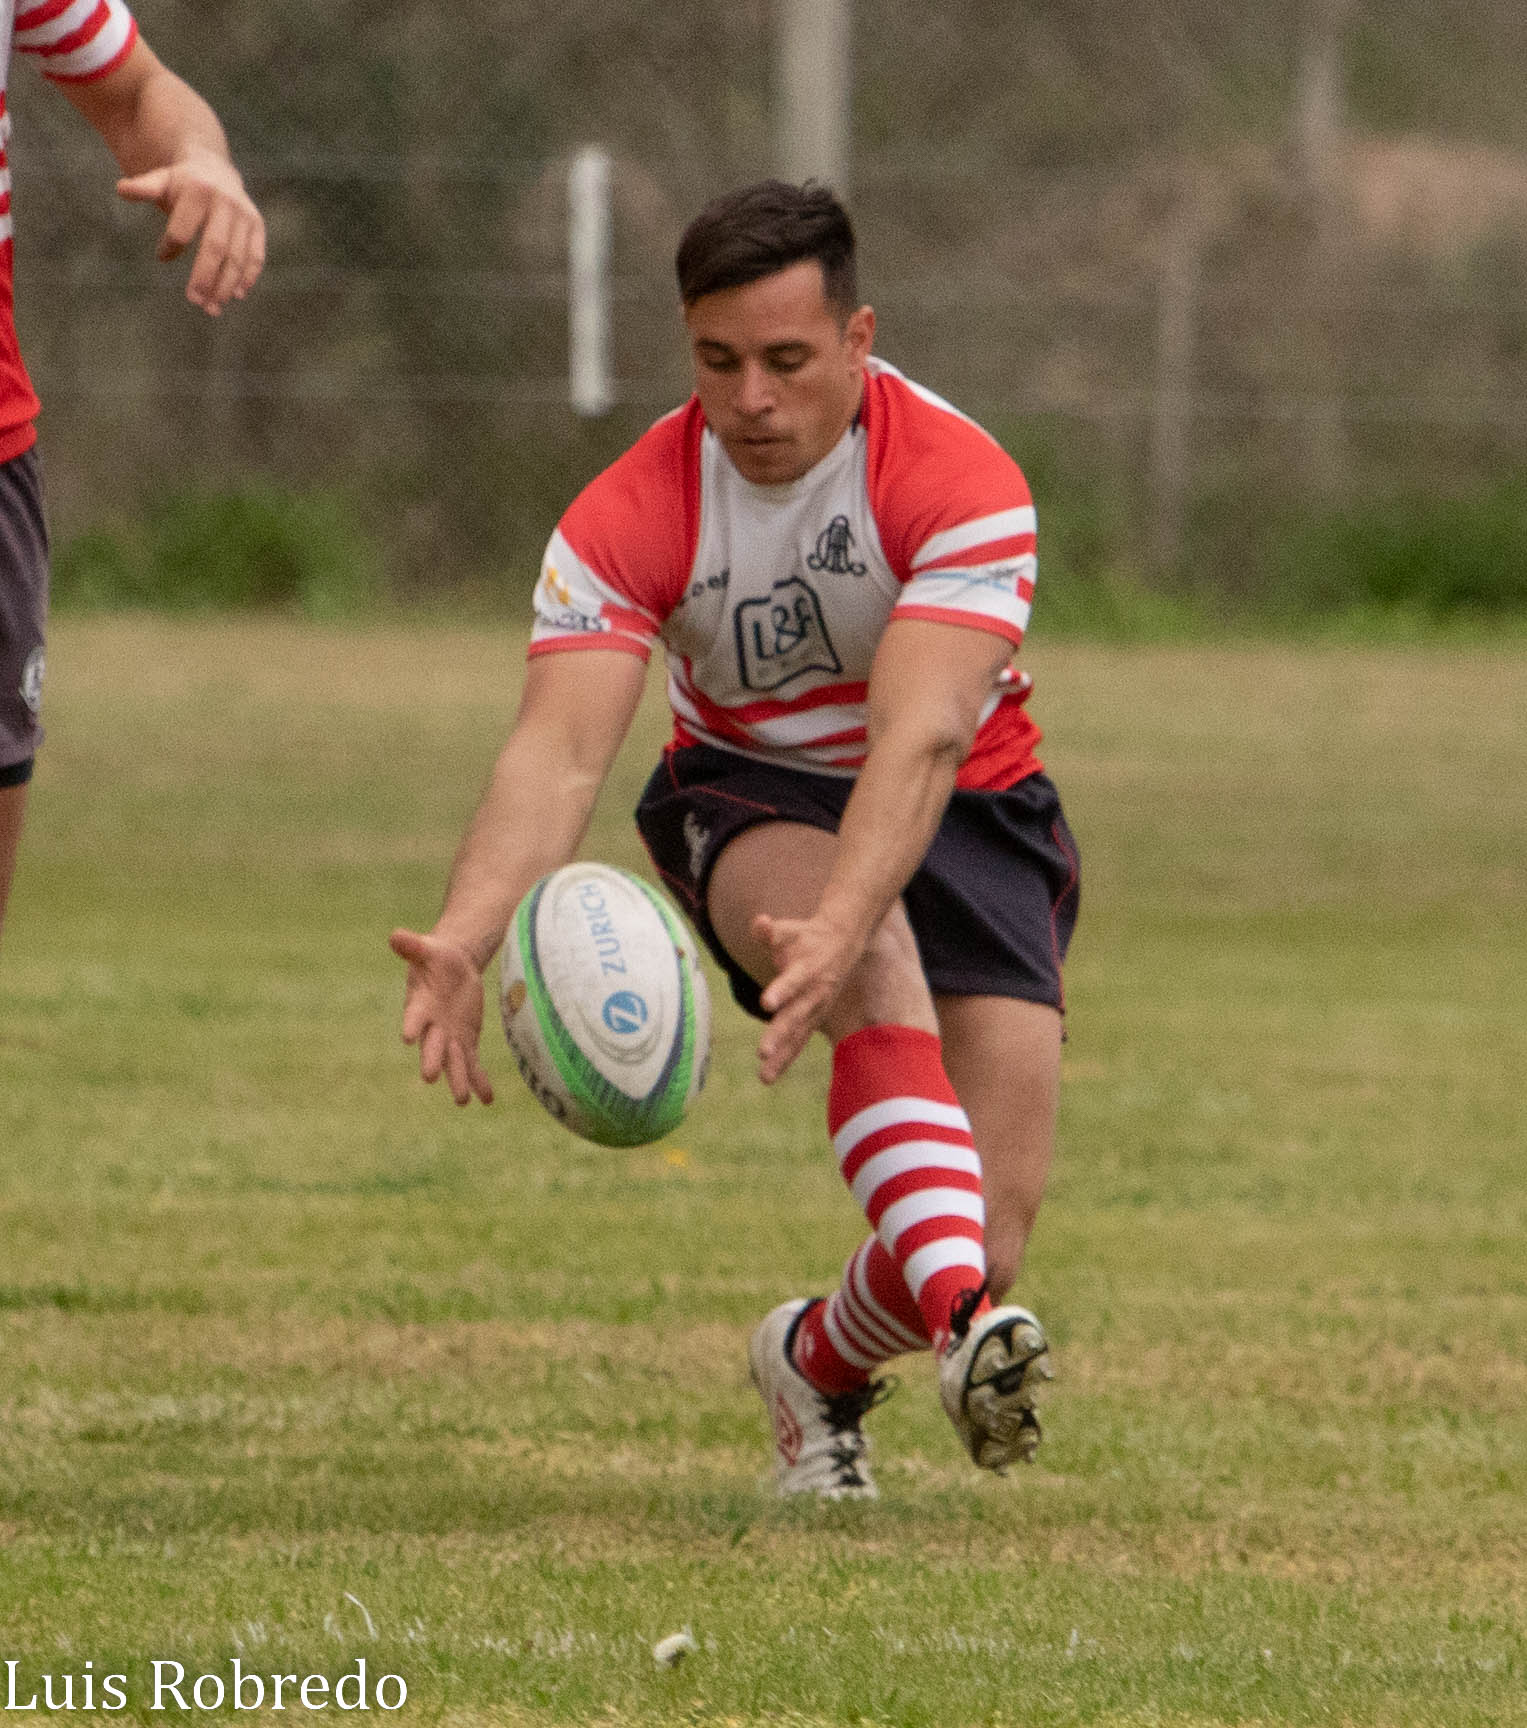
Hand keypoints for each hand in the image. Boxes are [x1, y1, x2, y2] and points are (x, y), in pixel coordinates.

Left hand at [117, 148, 264, 314]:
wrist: (215, 170)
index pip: (183, 228)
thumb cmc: (181, 184)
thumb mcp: (161, 180)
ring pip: (237, 256)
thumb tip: (121, 189)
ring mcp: (244, 215)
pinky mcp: (257, 226)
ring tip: (213, 308)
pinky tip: (237, 295)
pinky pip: (256, 255)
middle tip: (194, 301)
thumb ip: (143, 188)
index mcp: (199, 190)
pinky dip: (248, 276)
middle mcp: (226, 203)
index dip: (171, 246)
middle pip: (215, 247)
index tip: (161, 257)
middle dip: (205, 276)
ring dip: (226, 285)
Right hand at [389, 928, 494, 1105]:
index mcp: (420, 1004)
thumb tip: (395, 935)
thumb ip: (412, 946)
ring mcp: (449, 1037)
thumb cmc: (436, 957)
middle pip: (432, 1045)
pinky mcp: (465, 1041)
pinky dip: (479, 1081)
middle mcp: (432, 1026)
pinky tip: (487, 1099)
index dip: (412, 1024)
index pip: (414, 1015)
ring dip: (458, 1080)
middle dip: (433, 1060)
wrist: (452, 967)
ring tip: (463, 1100)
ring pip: (454, 1061)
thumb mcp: (427, 948)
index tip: (407, 1036)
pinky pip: (472, 1064)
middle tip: (431, 1077)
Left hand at [753, 911, 860, 1084]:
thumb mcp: (788, 928)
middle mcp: (814, 992)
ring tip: (764, 1076)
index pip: (794, 980)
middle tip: (762, 1052)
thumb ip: (769, 930)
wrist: (844, 942)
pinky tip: (767, 1077)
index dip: (781, 990)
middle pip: (795, 1015)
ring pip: (798, 1034)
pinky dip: (785, 1059)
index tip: (767, 1003)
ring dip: (782, 1055)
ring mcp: (817, 1008)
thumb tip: (760, 923)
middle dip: (780, 1034)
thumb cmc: (808, 936)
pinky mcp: (814, 1019)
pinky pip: (799, 1042)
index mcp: (808, 968)